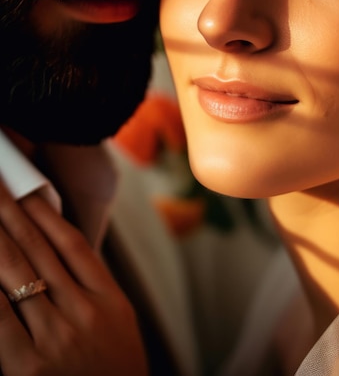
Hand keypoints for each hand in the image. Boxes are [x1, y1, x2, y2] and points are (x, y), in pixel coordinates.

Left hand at [0, 181, 147, 375]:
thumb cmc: (114, 373)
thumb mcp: (118, 323)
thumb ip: (92, 287)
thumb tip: (58, 248)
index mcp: (109, 299)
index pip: (72, 242)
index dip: (44, 211)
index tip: (26, 188)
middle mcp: (83, 312)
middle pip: (40, 249)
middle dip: (11, 212)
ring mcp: (56, 338)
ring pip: (18, 274)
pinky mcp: (27, 367)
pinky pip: (0, 316)